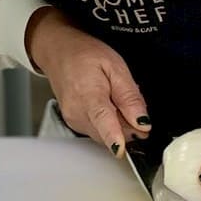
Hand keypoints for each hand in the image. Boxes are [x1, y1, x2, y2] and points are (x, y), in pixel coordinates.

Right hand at [27, 8, 149, 156]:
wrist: (59, 52)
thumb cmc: (85, 55)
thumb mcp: (115, 66)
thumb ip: (129, 96)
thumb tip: (142, 121)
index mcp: (88, 94)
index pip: (102, 120)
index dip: (114, 137)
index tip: (121, 149)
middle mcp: (77, 112)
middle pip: (111, 133)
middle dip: (128, 126)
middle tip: (131, 102)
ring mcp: (74, 121)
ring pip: (106, 135)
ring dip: (119, 124)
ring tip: (114, 97)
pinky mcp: (74, 124)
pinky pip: (98, 132)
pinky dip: (108, 123)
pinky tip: (106, 105)